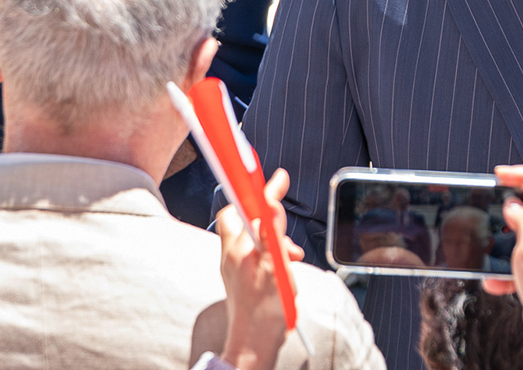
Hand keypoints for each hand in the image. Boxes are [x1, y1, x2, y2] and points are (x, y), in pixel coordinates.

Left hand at [218, 168, 303, 369]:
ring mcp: (233, 266)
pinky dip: (271, 255)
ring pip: (254, 237)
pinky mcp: (238, 278)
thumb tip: (267, 206)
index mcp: (238, 247)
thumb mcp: (276, 267)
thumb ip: (271, 234)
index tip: (279, 180)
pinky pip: (255, 254)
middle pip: (246, 218)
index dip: (262, 190)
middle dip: (270, 220)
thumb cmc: (265, 310)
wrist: (254, 343)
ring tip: (291, 259)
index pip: (244, 204)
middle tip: (287, 236)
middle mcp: (231, 253)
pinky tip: (283, 270)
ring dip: (275, 241)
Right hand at [482, 166, 522, 369]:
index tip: (500, 174)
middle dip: (510, 208)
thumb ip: (522, 221)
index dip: (522, 174)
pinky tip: (495, 281)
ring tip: (492, 250)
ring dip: (505, 242)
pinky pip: (521, 261)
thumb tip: (513, 206)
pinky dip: (506, 268)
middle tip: (491, 205)